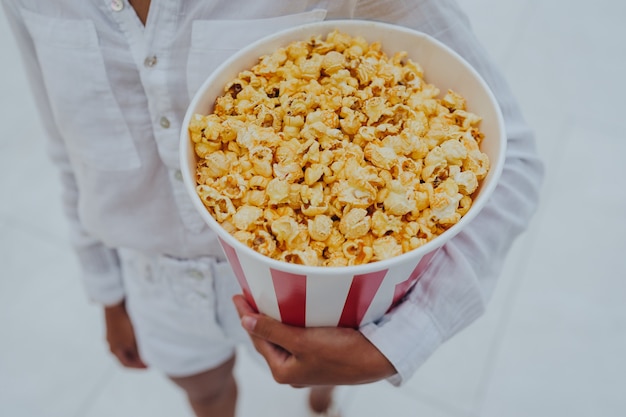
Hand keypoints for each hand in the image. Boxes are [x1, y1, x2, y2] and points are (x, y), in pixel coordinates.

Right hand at [103, 301, 146, 368]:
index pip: (126, 364)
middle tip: (150, 358)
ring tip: (148, 348)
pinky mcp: (116, 327)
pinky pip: (126, 338)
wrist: (115, 305)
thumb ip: (137, 353)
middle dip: (138, 359)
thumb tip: (144, 362)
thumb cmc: (123, 324)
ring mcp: (113, 335)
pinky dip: (134, 341)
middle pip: (126, 356)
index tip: (148, 367)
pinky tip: (142, 337)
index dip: (138, 367)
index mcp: (114, 350)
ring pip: (126, 346)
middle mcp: (112, 344)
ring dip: (137, 350)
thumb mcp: (132, 341)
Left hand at [232, 295, 395, 385]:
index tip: (237, 295)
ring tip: (265, 301)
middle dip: (258, 318)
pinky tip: (292, 312)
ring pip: (283, 338)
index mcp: (283, 371)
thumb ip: (272, 330)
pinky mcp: (320, 356)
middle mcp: (293, 371)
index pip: (257, 338)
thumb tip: (245, 321)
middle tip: (249, 294)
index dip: (246, 315)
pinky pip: (298, 337)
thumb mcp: (302, 340)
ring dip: (275, 320)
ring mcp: (306, 364)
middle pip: (269, 339)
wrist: (378, 358)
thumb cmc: (341, 351)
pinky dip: (292, 323)